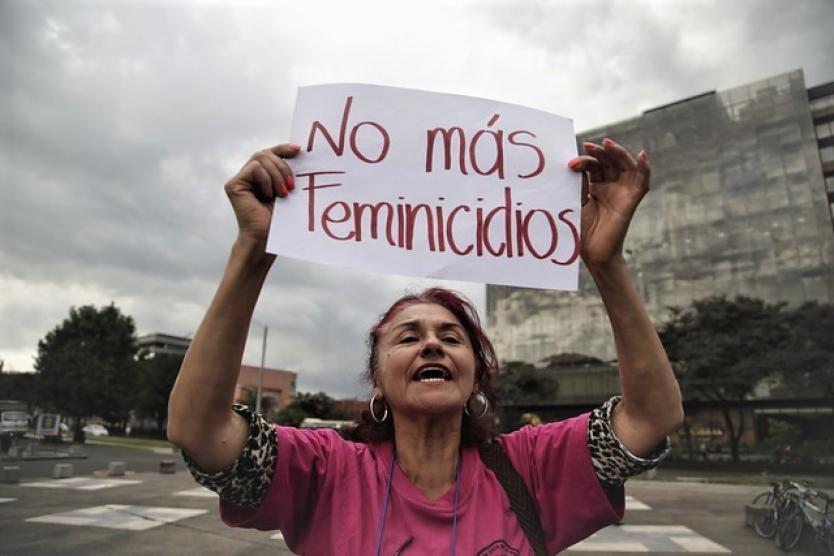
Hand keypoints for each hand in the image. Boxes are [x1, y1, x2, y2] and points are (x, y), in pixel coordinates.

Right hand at [224, 143, 300, 244]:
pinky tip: (268, 195)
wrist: (268, 237)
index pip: (271, 153)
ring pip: (260, 158)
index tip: (298, 150)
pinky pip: (254, 168)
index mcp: (262, 176)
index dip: (283, 148)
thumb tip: (299, 151)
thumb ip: (288, 172)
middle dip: (283, 166)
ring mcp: (240, 179)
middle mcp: (249, 176)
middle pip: (265, 153)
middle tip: (291, 185)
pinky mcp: (234, 184)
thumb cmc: (280, 219)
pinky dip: (266, 179)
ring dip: (277, 175)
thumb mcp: (288, 189)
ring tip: (283, 193)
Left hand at [568, 138, 650, 266]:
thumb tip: (572, 164)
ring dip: (618, 153)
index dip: (583, 161)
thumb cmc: (581, 230)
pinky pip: (642, 182)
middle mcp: (611, 186)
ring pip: (625, 166)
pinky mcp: (631, 201)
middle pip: (609, 162)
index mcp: (596, 186)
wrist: (592, 253)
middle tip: (588, 145)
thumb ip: (578, 183)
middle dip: (600, 152)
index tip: (570, 164)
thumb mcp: (576, 201)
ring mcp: (622, 192)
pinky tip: (643, 155)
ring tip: (607, 144)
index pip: (593, 166)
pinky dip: (645, 168)